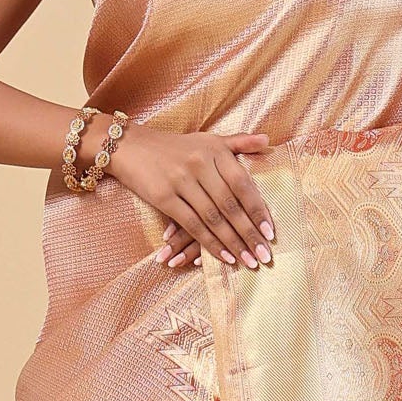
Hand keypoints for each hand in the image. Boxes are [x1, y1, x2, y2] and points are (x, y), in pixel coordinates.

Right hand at [108, 124, 276, 269]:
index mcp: (215, 151)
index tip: (271, 233)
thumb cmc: (175, 147)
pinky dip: (209, 243)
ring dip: (233, 243)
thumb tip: (268, 142)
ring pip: (213, 218)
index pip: (243, 184)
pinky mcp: (164, 197)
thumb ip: (239, 142)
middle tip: (265, 256)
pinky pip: (192, 225)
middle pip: (230, 205)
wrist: (130, 146)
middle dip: (249, 233)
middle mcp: (200, 164)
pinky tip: (224, 257)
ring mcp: (181, 181)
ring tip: (248, 261)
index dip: (258, 210)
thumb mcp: (207, 139)